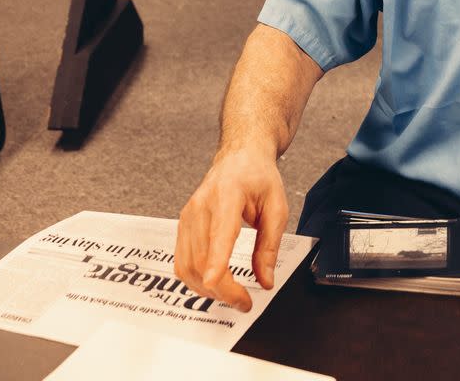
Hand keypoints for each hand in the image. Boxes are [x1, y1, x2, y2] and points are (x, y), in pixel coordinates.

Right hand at [174, 147, 288, 310]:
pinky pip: (182, 262)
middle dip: (222, 289)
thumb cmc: (258, 177)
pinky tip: (213, 283)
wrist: (239, 157)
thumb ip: (269, 245)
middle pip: (202, 258)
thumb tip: (265, 281)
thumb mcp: (277, 206)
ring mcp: (188, 215)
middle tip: (244, 302)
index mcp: (228, 195)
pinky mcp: (182, 225)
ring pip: (187, 265)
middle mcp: (201, 206)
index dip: (215, 261)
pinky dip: (195, 280)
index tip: (214, 282)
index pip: (218, 233)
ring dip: (207, 289)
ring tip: (232, 295)